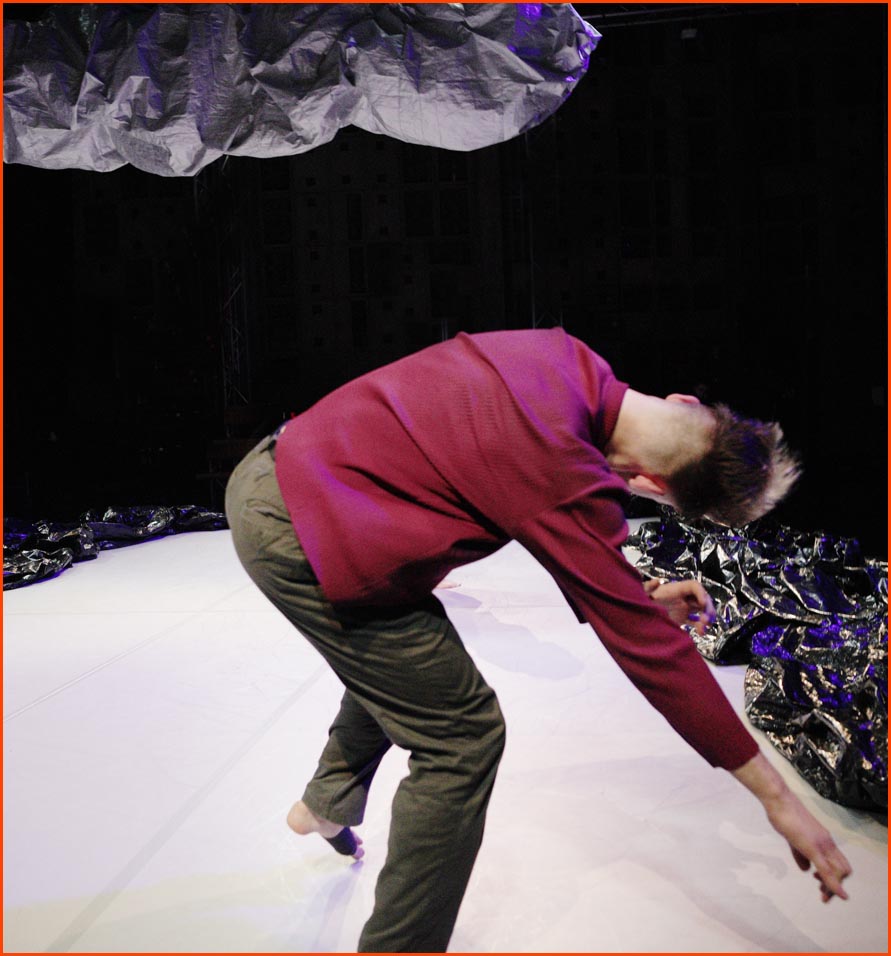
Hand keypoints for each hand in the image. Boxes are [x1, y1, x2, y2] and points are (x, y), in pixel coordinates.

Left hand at [643, 578, 715, 634]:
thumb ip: (648, 587)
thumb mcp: (643, 593)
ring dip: (706, 617)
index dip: (701, 593)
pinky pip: (695, 621)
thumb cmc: (640, 600)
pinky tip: (700, 633)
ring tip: (703, 627)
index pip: (694, 586)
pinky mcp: (681, 618)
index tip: (702, 604)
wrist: (637, 614)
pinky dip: (700, 626)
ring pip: (701, 610)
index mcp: (675, 589)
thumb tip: (657, 581)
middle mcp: (682, 597)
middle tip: (706, 619)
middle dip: (708, 607)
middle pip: (701, 598)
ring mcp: (682, 608)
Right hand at [732, 752, 852, 902]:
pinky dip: (834, 886)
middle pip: (843, 870)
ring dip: (833, 888)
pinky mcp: (813, 848)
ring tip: (823, 895)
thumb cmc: (783, 814)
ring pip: (838, 873)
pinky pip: (828, 871)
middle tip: (823, 894)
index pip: (838, 863)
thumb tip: (807, 870)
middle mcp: (828, 842)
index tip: (820, 883)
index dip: (834, 876)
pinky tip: (837, 894)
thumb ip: (800, 854)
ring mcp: (822, 844)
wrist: (779, 799)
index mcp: (824, 839)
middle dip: (835, 886)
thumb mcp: (793, 837)